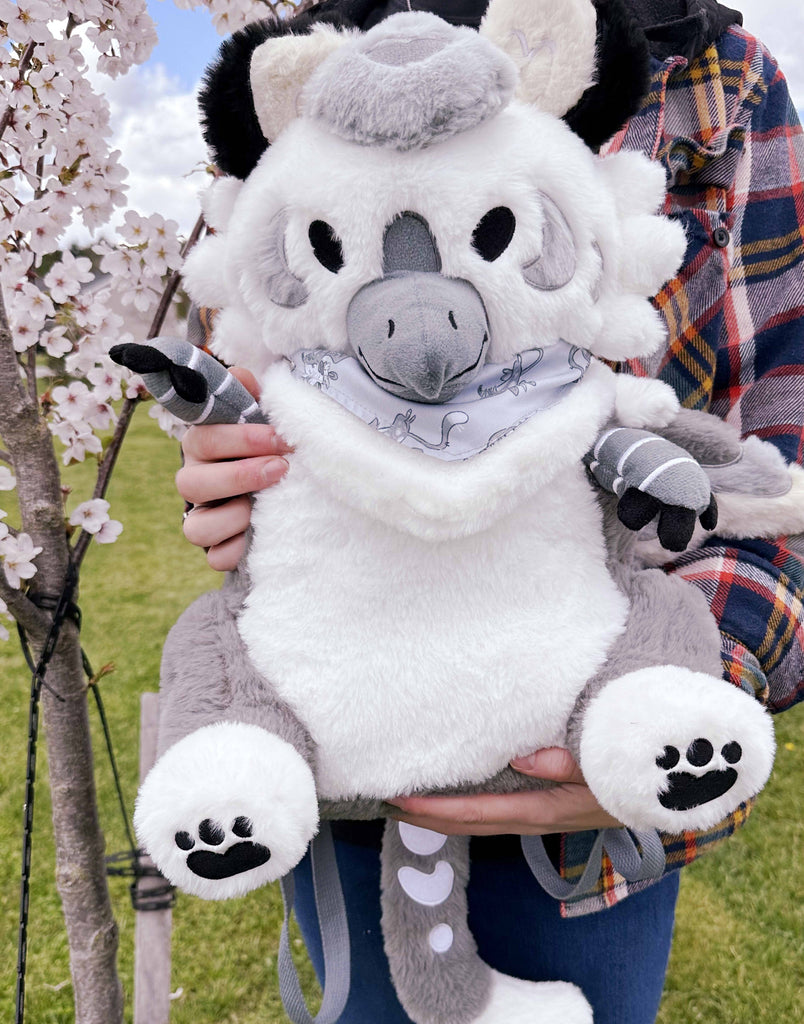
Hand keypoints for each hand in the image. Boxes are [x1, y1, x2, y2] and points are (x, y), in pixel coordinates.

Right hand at [176, 367, 291, 569]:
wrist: (284, 482)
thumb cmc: (269, 444)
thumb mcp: (263, 415)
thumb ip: (250, 394)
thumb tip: (242, 376)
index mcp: (203, 446)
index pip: (204, 438)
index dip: (241, 438)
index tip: (282, 439)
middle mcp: (195, 482)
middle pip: (191, 483)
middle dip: (239, 475)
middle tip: (280, 469)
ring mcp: (202, 517)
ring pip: (195, 527)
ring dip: (232, 516)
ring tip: (263, 507)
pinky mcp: (217, 548)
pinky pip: (214, 558)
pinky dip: (235, 550)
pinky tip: (257, 536)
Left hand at [388, 748, 622, 835]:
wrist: (668, 793)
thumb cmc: (635, 772)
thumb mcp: (605, 765)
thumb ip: (565, 764)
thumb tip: (521, 760)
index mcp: (544, 809)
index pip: (478, 812)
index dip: (437, 809)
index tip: (400, 800)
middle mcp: (535, 819)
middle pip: (469, 825)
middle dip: (426, 817)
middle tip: (384, 801)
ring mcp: (539, 818)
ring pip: (479, 822)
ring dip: (441, 815)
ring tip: (406, 801)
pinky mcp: (544, 809)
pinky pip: (495, 812)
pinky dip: (466, 808)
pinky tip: (453, 796)